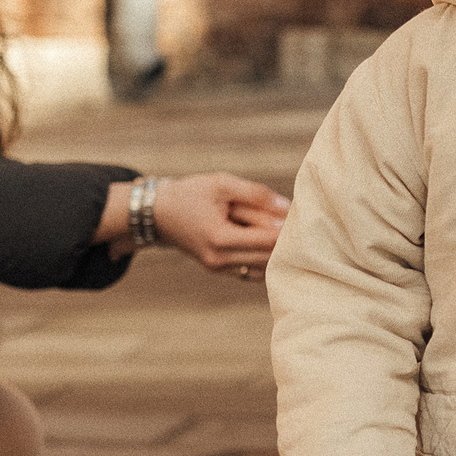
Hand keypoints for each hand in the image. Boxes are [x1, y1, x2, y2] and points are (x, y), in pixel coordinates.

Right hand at [157, 172, 288, 279]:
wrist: (158, 213)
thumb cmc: (191, 194)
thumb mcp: (223, 184)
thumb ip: (256, 194)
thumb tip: (288, 208)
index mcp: (220, 238)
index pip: (268, 240)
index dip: (287, 227)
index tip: (298, 213)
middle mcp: (220, 260)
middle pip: (269, 256)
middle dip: (283, 239)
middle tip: (292, 220)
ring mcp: (219, 269)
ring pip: (264, 267)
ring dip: (273, 250)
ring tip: (275, 228)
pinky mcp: (219, 271)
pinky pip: (253, 271)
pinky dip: (263, 257)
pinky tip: (266, 240)